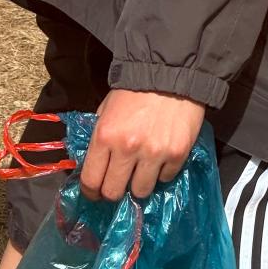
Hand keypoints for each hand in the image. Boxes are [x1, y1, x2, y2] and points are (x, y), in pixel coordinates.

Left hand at [80, 89, 205, 201]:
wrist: (171, 74)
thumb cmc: (134, 91)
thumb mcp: (106, 109)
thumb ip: (99, 137)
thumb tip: (95, 164)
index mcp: (105, 136)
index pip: (91, 180)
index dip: (91, 192)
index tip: (94, 193)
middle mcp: (127, 149)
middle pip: (113, 192)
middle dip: (113, 192)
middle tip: (118, 185)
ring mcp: (154, 154)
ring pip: (140, 192)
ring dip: (138, 184)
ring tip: (141, 172)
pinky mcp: (176, 155)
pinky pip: (164, 179)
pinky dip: (161, 173)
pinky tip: (160, 158)